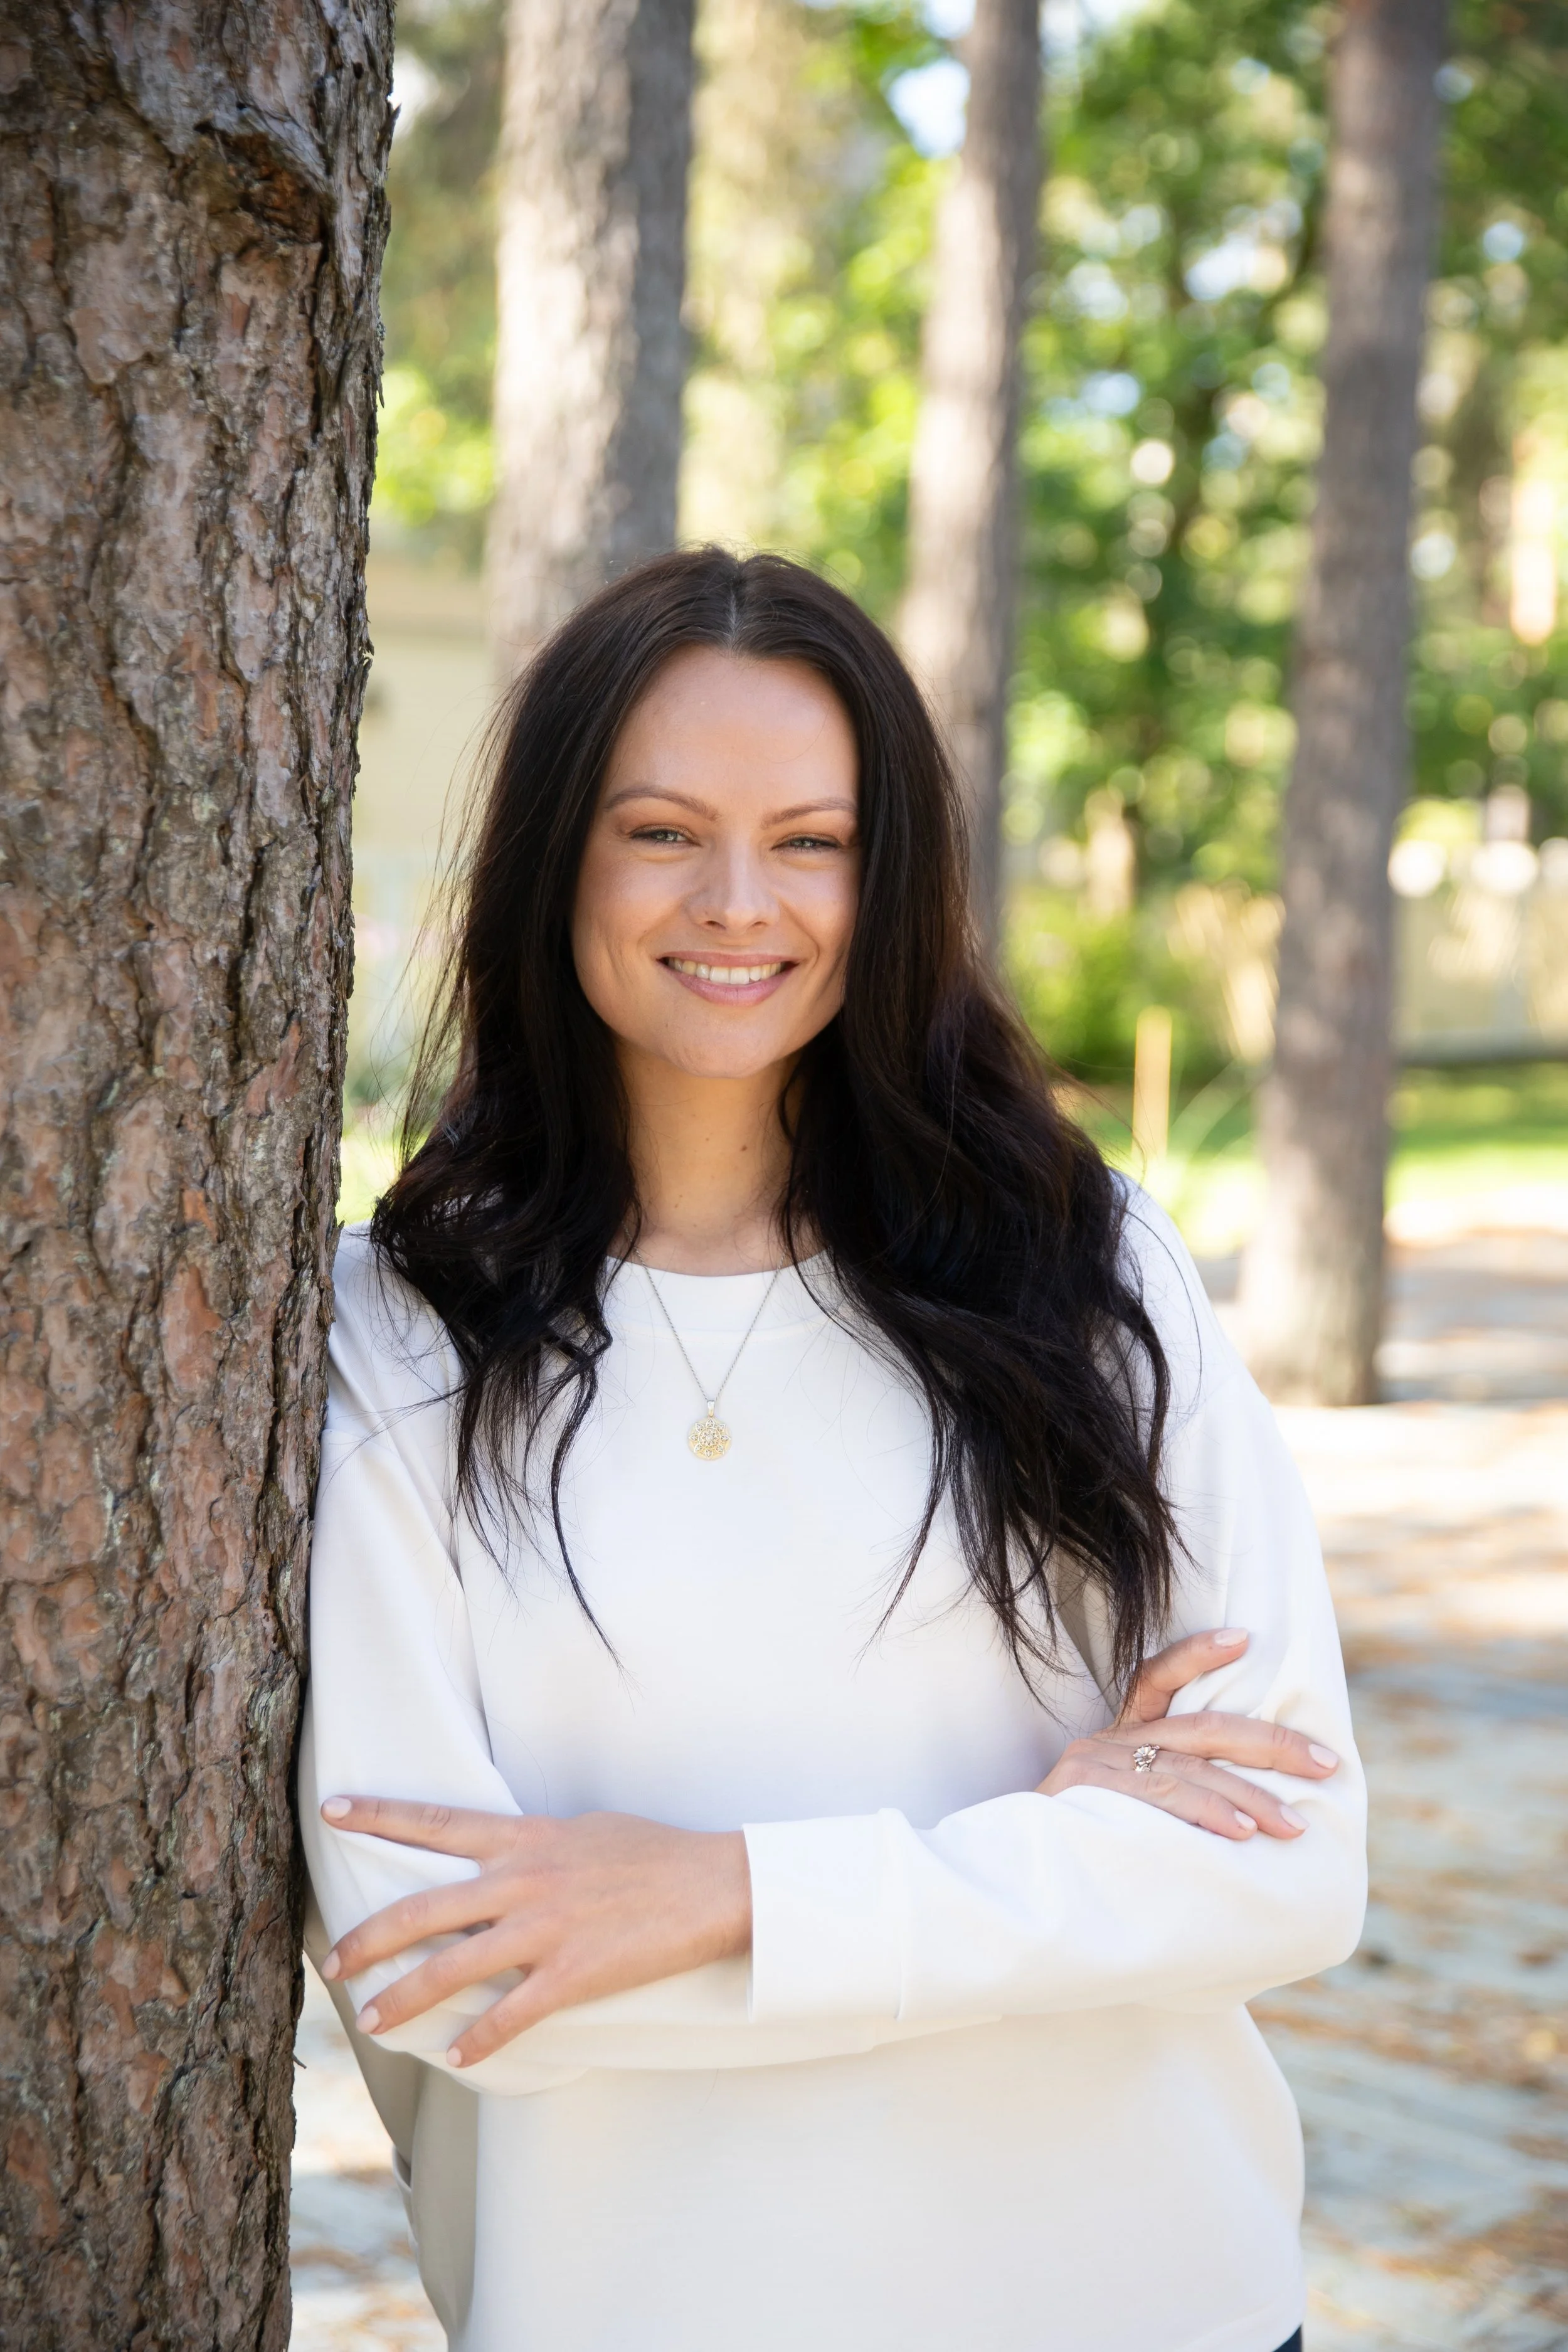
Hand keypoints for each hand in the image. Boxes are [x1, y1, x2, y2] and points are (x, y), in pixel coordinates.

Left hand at [318, 1800, 751, 2066]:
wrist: (714, 1884)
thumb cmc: (652, 1853)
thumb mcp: (583, 1830)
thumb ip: (533, 1845)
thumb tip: (503, 1857)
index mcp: (524, 1837)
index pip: (435, 1821)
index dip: (379, 1815)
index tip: (332, 1811)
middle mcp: (523, 1880)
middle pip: (422, 1910)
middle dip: (368, 1939)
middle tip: (331, 1963)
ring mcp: (545, 1930)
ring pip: (451, 1970)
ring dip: (403, 2000)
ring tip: (371, 2022)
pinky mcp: (572, 1976)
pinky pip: (510, 2016)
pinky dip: (478, 2042)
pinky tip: (457, 2058)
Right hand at [1037, 1626, 1338, 1839]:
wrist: (1009, 1880)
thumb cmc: (1077, 1852)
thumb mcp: (1122, 1812)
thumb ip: (1169, 1798)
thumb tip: (1252, 1815)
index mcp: (1118, 1738)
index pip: (1155, 1677)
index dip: (1198, 1654)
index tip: (1245, 1639)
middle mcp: (1107, 1742)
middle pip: (1200, 1727)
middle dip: (1270, 1744)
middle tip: (1325, 1762)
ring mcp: (1095, 1765)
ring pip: (1188, 1768)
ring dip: (1248, 1797)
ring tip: (1290, 1823)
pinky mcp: (1087, 1794)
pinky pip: (1158, 1798)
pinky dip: (1204, 1812)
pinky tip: (1238, 1832)